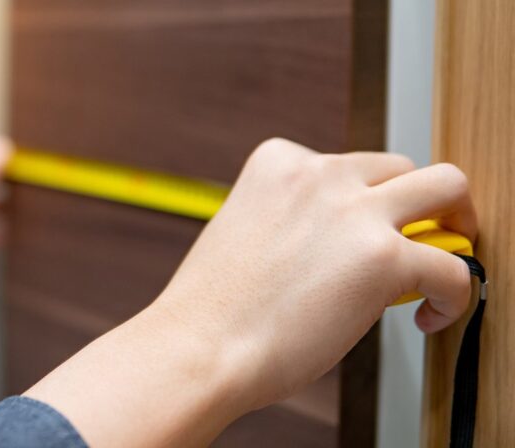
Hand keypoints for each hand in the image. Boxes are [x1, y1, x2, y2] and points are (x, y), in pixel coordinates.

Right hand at [25, 138, 475, 446]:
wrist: (199, 347)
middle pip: (399, 166)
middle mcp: (319, 175)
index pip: (343, 165)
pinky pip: (451, 265)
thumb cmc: (212, 310)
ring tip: (446, 255)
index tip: (357, 234)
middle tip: (418, 235)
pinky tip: (429, 315)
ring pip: (446, 185)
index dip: (358, 202)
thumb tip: (336, 249)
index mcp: (277, 164)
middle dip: (412, 201)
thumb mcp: (244, 234)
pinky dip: (453, 293)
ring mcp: (354, 211)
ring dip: (453, 218)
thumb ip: (292, 223)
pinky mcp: (384, 257)